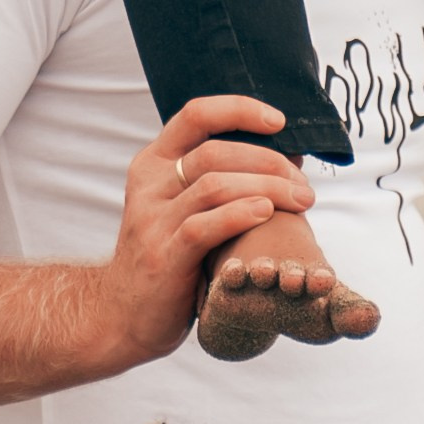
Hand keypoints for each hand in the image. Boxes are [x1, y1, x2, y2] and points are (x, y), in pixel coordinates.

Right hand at [98, 96, 312, 367]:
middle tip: (303, 184)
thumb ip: (218, 180)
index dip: (239, 110)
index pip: (196, 115)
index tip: (279, 121)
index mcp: (154, 163)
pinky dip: (241, 215)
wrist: (120, 314)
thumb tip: (287, 159)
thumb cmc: (168, 256)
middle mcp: (149, 185)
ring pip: (215, 185)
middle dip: (269, 162)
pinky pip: (204, 226)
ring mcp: (153, 221)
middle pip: (215, 152)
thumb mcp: (181, 207)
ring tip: (300, 202)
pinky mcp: (163, 256)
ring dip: (267, 188)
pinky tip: (266, 214)